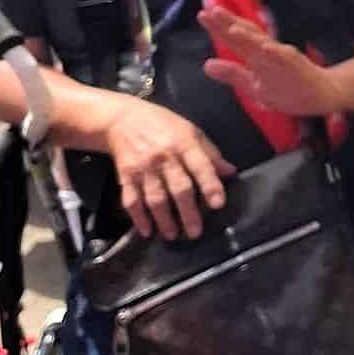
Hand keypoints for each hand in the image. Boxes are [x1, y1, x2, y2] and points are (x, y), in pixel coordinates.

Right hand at [103, 99, 234, 240]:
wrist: (123, 119)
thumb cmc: (164, 125)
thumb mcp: (191, 131)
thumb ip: (210, 154)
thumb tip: (230, 173)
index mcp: (184, 143)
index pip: (201, 166)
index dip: (210, 185)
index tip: (218, 204)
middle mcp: (164, 157)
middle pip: (178, 188)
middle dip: (188, 212)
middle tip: (195, 232)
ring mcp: (143, 168)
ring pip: (155, 198)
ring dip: (164, 220)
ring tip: (173, 235)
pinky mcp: (126, 176)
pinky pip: (131, 200)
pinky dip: (138, 218)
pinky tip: (147, 231)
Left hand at [199, 8, 334, 115]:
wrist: (321, 94)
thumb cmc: (287, 88)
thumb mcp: (254, 85)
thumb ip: (232, 74)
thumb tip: (206, 65)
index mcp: (256, 56)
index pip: (236, 39)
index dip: (219, 28)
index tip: (202, 15)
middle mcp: (268, 52)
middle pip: (247, 36)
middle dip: (229, 24)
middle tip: (211, 11)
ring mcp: (283, 58)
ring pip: (264, 46)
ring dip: (250, 37)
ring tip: (233, 29)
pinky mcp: (298, 67)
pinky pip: (287, 59)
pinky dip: (277, 53)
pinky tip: (266, 47)